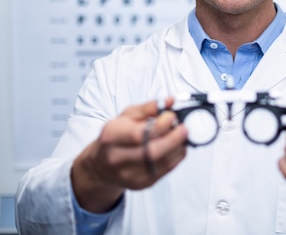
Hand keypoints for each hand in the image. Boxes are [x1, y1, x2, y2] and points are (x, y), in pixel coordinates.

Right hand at [71, 97, 187, 212]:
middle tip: (184, 128)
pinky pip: (165, 170)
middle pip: (152, 152)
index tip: (172, 116)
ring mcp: (130, 174)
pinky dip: (176, 157)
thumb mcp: (126, 116)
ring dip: (178, 147)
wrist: (101, 165)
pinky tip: (178, 147)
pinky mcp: (142, 184)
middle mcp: (118, 158)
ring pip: (162, 162)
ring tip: (182, 136)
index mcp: (112, 137)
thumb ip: (148, 108)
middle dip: (174, 139)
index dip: (160, 126)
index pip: (138, 135)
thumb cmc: (115, 136)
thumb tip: (170, 101)